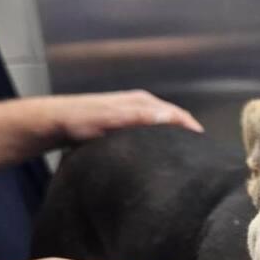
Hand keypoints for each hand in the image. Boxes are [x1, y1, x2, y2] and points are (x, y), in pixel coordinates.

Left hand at [50, 90, 203, 141]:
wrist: (55, 122)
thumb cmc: (80, 120)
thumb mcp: (111, 118)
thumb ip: (139, 117)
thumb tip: (171, 119)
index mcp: (143, 102)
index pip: (177, 114)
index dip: (192, 129)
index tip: (204, 147)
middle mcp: (142, 106)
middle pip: (174, 119)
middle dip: (188, 134)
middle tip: (199, 156)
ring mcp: (134, 114)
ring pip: (164, 126)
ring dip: (176, 138)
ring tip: (185, 157)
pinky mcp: (127, 125)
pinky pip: (153, 132)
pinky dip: (162, 141)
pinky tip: (161, 154)